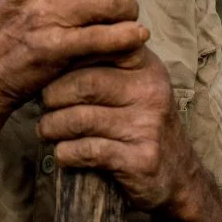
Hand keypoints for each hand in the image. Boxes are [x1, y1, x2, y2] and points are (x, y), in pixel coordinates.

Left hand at [38, 49, 204, 215]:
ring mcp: (148, 126)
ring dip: (51, 127)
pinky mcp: (141, 159)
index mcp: (145, 65)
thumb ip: (103, 61)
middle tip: (43, 105)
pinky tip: (63, 153)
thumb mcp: (132, 83)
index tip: (48, 69)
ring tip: (46, 130)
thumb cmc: (140, 122)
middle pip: (83, 84)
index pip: (98, 47)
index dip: (65, 59)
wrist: (178, 176)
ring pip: (79, 119)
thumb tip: (54, 45)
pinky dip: (66, 153)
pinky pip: (88, 151)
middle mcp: (150, 91)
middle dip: (51, 96)